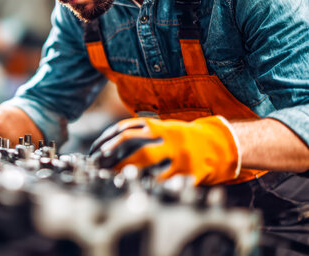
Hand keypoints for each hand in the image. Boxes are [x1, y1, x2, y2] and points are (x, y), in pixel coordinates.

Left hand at [89, 116, 240, 184]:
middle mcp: (166, 136)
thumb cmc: (179, 139)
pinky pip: (165, 178)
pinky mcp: (189, 169)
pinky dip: (149, 182)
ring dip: (128, 170)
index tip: (96, 151)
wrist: (216, 144)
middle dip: (114, 156)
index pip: (126, 129)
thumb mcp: (161, 129)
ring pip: (147, 160)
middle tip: (100, 167)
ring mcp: (178, 152)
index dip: (109, 140)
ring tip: (114, 179)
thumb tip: (107, 144)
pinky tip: (137, 187)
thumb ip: (139, 133)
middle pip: (134, 144)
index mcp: (157, 125)